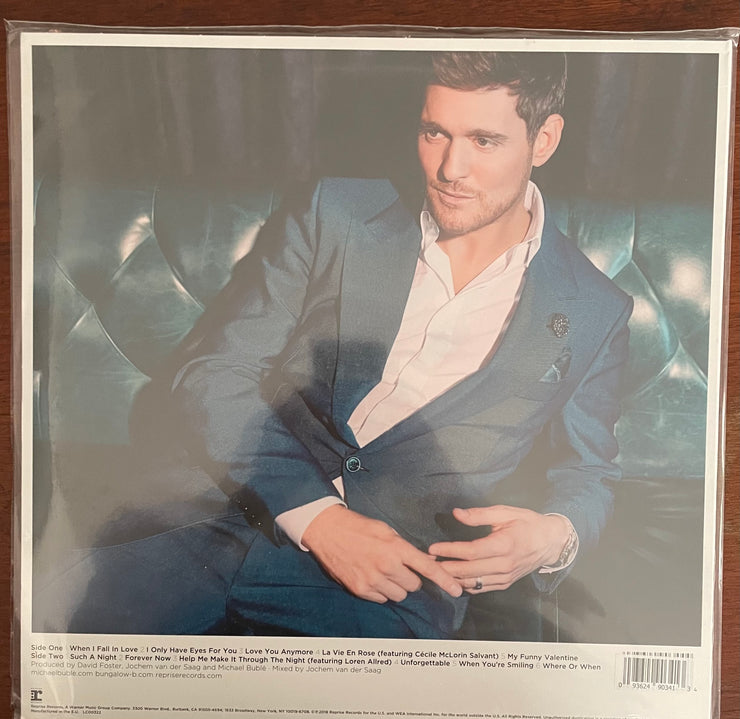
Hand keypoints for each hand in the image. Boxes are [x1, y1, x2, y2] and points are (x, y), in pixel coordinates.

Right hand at [302, 505, 462, 603]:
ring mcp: (373, 580)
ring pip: (399, 595)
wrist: (328, 531)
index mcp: (396, 548)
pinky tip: (371, 576)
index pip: (427, 567)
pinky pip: (382, 599)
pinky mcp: (360, 590)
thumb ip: (404, 547)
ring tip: (383, 571)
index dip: (444, 580)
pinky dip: (381, 591)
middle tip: (398, 567)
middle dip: (411, 578)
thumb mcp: (386, 530)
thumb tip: (422, 561)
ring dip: (396, 586)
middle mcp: (387, 566)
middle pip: (414, 586)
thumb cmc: (359, 527)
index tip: (457, 590)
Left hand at [428, 506, 570, 592]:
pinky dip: (466, 585)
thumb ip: (479, 515)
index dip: (450, 551)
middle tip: (427, 564)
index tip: (433, 549)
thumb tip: (456, 513)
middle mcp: (504, 564)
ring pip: (474, 582)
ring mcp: (505, 577)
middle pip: (469, 570)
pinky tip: (454, 580)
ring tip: (435, 573)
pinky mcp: (506, 583)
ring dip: (453, 579)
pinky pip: (482, 588)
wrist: (551, 542)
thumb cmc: (527, 523)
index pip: (470, 551)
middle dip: (446, 568)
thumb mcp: (504, 512)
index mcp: (503, 545)